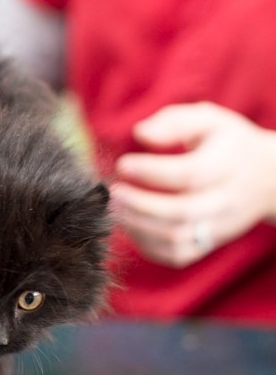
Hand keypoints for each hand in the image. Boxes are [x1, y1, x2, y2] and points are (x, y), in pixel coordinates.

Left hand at [112, 102, 275, 267]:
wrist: (268, 178)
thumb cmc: (227, 143)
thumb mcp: (208, 119)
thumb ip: (173, 122)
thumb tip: (139, 134)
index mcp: (226, 166)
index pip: (189, 174)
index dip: (151, 172)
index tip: (122, 164)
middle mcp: (225, 201)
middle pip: (181, 212)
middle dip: (139, 204)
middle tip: (113, 192)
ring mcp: (218, 227)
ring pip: (176, 239)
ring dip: (138, 226)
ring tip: (116, 209)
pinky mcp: (209, 244)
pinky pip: (176, 255)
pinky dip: (147, 245)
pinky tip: (131, 225)